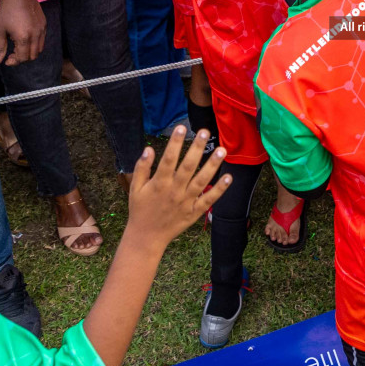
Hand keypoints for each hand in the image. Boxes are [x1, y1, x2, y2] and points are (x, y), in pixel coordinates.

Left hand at [0, 0, 44, 64]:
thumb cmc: (6, 12)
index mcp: (23, 37)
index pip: (22, 58)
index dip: (14, 61)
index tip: (7, 60)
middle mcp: (35, 35)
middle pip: (32, 56)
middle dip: (22, 58)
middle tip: (12, 54)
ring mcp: (41, 30)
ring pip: (39, 49)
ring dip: (29, 52)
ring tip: (19, 47)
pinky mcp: (44, 25)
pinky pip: (42, 40)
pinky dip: (35, 44)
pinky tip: (25, 38)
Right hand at [123, 126, 232, 250]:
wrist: (146, 238)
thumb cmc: (140, 210)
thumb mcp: (135, 188)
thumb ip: (141, 168)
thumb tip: (148, 148)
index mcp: (159, 183)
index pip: (168, 159)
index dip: (175, 143)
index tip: (182, 127)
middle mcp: (174, 191)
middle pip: (188, 167)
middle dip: (197, 148)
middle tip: (206, 131)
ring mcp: (185, 202)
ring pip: (201, 181)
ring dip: (212, 166)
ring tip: (222, 150)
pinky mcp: (194, 213)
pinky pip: (208, 200)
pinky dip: (219, 189)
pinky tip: (229, 177)